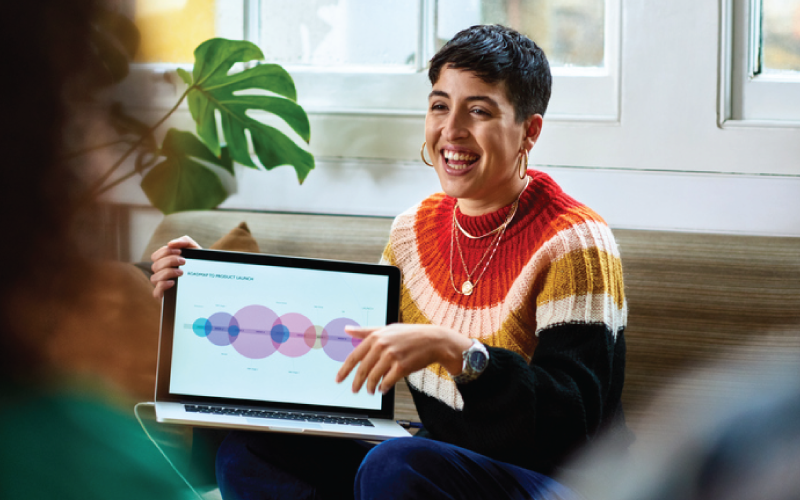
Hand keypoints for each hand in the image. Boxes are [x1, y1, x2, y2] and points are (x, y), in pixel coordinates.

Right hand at [149, 235, 201, 298]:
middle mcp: (162, 273)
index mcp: (166, 262)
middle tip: (183, 261)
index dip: (165, 252)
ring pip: (154, 278)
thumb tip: (170, 243)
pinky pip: (156, 292)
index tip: (180, 251)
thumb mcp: (195, 251)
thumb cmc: (199, 265)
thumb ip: (185, 242)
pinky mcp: (165, 296)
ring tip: (181, 272)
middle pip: (155, 266)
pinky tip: (173, 282)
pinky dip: (162, 286)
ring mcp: (162, 285)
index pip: (156, 256)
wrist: (212, 278)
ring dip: (167, 272)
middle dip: (169, 261)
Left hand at [335, 324, 471, 394]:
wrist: (433, 340)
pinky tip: (383, 389)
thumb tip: (347, 330)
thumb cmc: (409, 334)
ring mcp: (392, 356)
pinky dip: (383, 388)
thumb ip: (366, 331)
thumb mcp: (387, 328)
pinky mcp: (402, 367)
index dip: (344, 370)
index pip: (354, 356)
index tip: (338, 379)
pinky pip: (387, 382)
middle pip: (363, 369)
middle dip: (357, 382)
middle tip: (354, 390)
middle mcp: (382, 346)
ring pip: (374, 377)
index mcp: (376, 336)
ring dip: (370, 387)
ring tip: (371, 391)